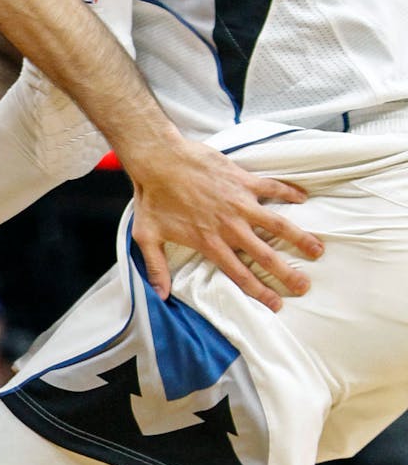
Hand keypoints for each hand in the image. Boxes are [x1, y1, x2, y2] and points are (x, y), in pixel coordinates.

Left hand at [122, 139, 323, 311]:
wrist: (158, 159)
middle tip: (305, 286)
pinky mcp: (242, 180)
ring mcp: (239, 203)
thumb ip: (155, 268)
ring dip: (299, 237)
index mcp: (210, 242)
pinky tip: (304, 198)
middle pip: (265, 256)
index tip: (277, 304)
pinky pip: (272, 187)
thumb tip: (160, 296)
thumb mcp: (147, 236)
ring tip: (318, 249)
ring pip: (277, 224)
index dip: (259, 292)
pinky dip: (289, 192)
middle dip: (287, 273)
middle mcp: (230, 226)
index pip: (239, 274)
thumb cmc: (152, 197)